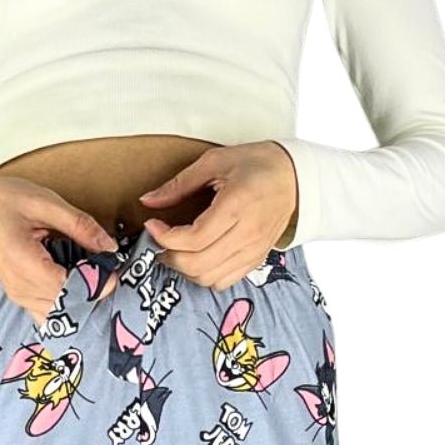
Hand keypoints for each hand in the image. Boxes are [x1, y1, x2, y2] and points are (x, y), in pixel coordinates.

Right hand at [0, 176, 120, 321]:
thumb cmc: (4, 202)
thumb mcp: (45, 203)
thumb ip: (80, 226)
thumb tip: (109, 247)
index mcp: (21, 260)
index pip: (66, 288)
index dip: (93, 283)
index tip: (112, 270)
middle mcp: (18, 287)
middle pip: (66, 305)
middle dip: (91, 291)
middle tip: (106, 271)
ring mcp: (19, 297)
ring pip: (60, 313)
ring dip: (81, 299)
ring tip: (92, 275)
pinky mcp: (22, 300)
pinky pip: (50, 313)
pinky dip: (68, 304)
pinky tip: (77, 286)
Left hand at [138, 142, 298, 287]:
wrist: (296, 179)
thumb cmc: (257, 165)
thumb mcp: (215, 162)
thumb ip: (179, 184)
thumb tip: (148, 201)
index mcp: (236, 205)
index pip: (194, 239)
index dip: (166, 238)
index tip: (153, 225)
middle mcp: (246, 234)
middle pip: (198, 264)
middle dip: (170, 256)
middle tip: (161, 240)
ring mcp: (252, 251)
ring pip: (208, 278)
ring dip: (185, 269)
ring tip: (177, 249)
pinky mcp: (255, 261)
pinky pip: (223, 281)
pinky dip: (204, 275)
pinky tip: (198, 257)